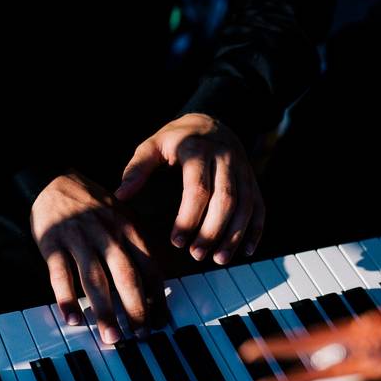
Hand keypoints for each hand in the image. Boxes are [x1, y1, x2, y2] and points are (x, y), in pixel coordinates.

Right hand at [30, 172, 165, 343]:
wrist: (54, 180)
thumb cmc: (93, 205)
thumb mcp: (122, 217)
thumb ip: (137, 246)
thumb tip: (153, 285)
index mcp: (128, 230)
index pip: (149, 267)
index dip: (157, 297)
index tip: (161, 321)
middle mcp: (107, 235)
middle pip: (126, 277)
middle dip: (135, 309)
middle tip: (140, 336)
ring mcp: (79, 239)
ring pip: (95, 280)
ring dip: (105, 311)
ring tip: (112, 337)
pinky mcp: (53, 244)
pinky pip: (60, 275)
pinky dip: (66, 298)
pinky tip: (72, 319)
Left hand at [114, 113, 264, 264]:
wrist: (211, 122)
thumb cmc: (175, 139)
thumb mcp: (152, 145)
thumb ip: (137, 169)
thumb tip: (120, 195)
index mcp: (198, 149)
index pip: (198, 188)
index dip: (189, 218)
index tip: (176, 242)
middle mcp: (225, 158)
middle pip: (225, 199)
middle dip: (212, 231)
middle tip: (196, 255)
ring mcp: (243, 169)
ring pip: (245, 205)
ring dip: (234, 235)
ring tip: (219, 259)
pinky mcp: (253, 180)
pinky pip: (259, 206)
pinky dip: (256, 229)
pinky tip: (246, 250)